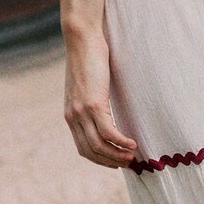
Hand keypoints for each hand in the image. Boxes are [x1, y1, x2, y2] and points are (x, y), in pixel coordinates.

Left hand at [63, 21, 138, 168]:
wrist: (82, 40)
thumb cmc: (88, 59)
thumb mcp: (86, 85)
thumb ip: (91, 101)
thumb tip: (104, 110)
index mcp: (70, 115)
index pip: (83, 148)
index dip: (101, 159)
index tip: (116, 162)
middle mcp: (73, 117)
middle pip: (91, 151)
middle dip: (110, 161)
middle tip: (128, 163)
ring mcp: (82, 112)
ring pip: (99, 145)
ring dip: (117, 155)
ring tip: (133, 156)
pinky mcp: (93, 104)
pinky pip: (109, 132)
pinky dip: (121, 141)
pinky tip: (133, 143)